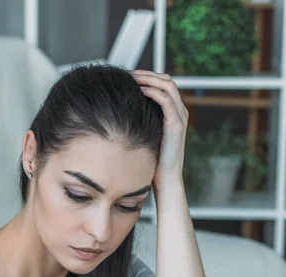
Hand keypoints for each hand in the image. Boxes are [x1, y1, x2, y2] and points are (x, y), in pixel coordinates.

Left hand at [130, 70, 188, 188]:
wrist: (164, 179)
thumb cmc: (152, 161)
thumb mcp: (146, 135)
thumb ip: (141, 121)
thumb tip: (121, 112)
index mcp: (173, 113)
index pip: (163, 84)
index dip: (147, 77)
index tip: (128, 77)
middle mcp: (179, 111)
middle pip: (166, 80)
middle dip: (147, 74)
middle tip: (128, 73)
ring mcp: (180, 116)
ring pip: (168, 84)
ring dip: (149, 78)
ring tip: (132, 78)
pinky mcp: (176, 124)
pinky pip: (166, 99)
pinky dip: (153, 91)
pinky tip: (138, 91)